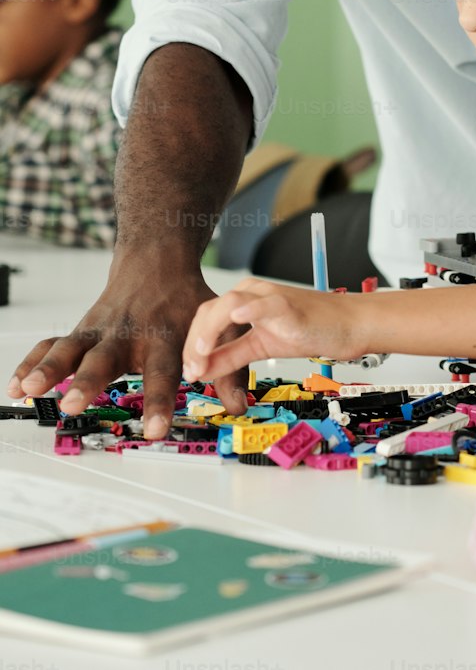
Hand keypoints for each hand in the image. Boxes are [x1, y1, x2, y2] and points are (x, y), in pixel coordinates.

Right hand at [8, 259, 249, 438]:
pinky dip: (32, 363)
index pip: (163, 374)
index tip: (156, 430)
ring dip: (49, 369)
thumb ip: (229, 366)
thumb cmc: (185, 300)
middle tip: (75, 404)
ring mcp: (99, 331)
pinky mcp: (81, 330)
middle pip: (106, 360)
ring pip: (70, 348)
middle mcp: (127, 335)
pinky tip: (16, 386)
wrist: (157, 259)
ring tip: (30, 390)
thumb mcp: (215, 325)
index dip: (161, 402)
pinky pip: (52, 345)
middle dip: (89, 382)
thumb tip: (239, 405)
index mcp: (163, 337)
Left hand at [182, 278, 351, 386]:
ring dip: (210, 329)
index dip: (191, 345)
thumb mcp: (261, 348)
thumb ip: (231, 356)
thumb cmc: (309, 331)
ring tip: (200, 353)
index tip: (188, 372)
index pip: (206, 318)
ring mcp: (270, 296)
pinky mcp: (288, 304)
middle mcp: (252, 293)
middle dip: (194, 342)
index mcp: (244, 301)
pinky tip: (237, 316)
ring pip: (229, 302)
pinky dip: (248, 308)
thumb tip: (201, 370)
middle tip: (190, 371)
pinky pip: (264, 303)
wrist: (347, 325)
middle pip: (210, 310)